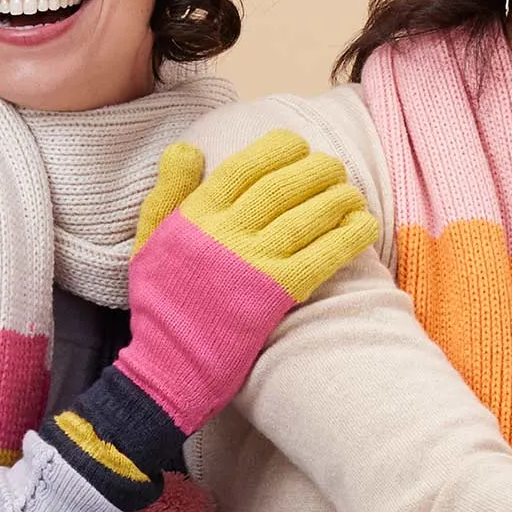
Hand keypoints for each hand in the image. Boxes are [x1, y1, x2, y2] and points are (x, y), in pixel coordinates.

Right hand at [117, 129, 376, 435]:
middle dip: (317, 169)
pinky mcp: (276, 294)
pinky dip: (349, 236)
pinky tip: (365, 224)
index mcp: (196, 216)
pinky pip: (323, 255)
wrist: (169, 366)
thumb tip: (187, 147)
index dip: (279, 149)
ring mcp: (253, 263)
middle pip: (284, 185)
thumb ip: (167, 192)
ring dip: (339, 198)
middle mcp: (226, 233)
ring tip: (352, 194)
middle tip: (335, 169)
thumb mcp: (147, 241)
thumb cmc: (161, 304)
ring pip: (308, 215)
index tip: (298, 146)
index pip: (245, 166)